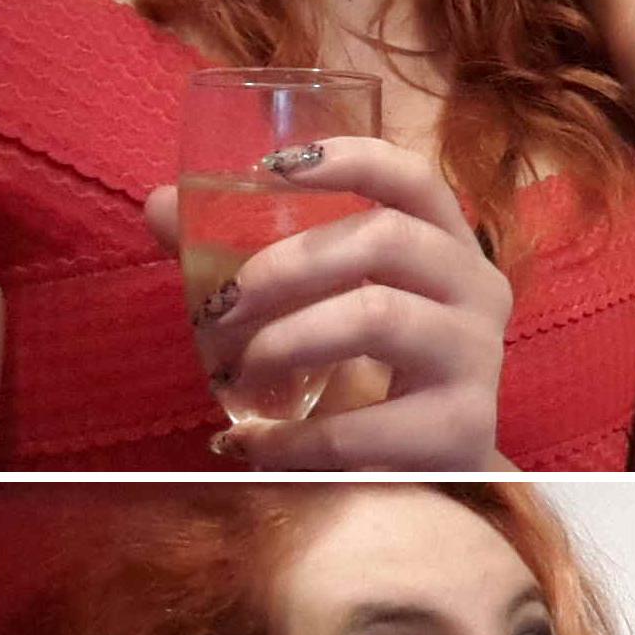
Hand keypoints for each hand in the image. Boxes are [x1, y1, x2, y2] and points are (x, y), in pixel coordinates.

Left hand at [145, 140, 514, 468]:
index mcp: (448, 245)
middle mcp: (476, 289)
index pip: (412, 178)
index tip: (271, 168)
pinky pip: (364, 426)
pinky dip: (292, 438)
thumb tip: (157, 205)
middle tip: (219, 306)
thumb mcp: (322, 307)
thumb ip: (246, 256)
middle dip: (285, 265)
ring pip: (378, 315)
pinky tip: (249, 444)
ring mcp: (477, 359)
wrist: (433, 475)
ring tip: (235, 371)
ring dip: (286, 338)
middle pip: (386, 238)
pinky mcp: (462, 429)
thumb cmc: (372, 374)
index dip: (350, 159)